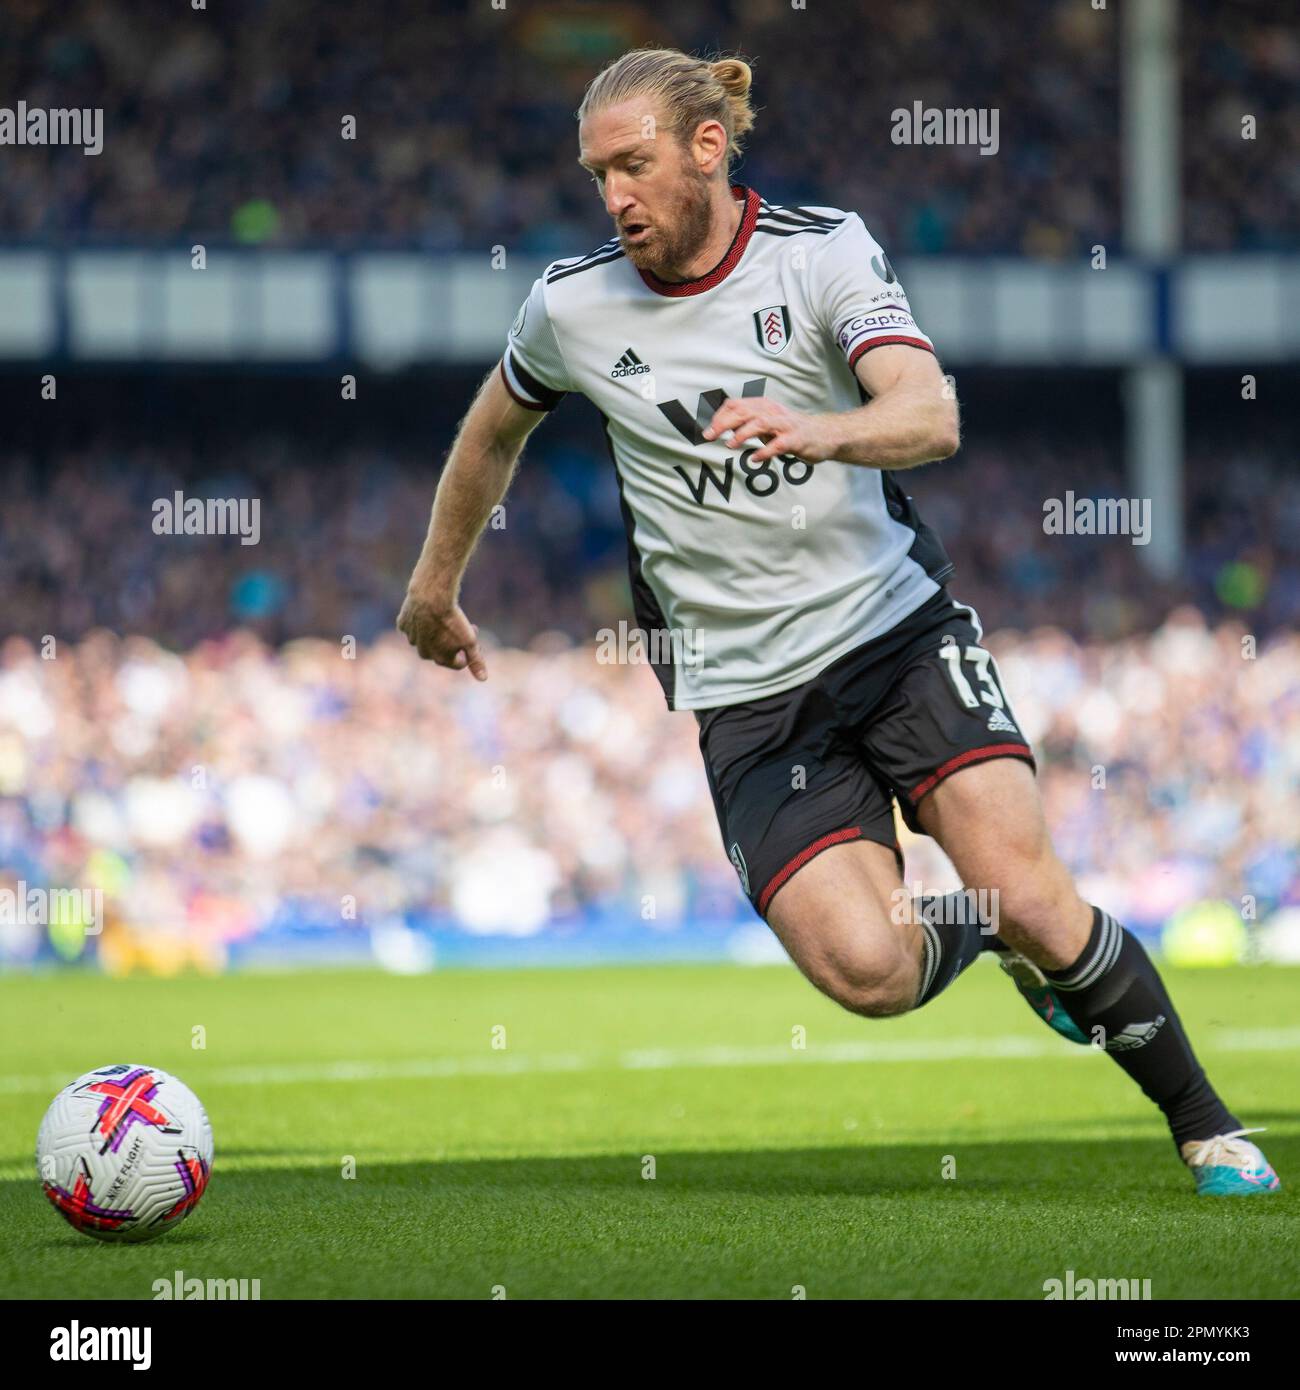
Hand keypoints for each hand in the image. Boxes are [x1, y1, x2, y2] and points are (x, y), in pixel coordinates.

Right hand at [396, 592, 486, 679]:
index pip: (460, 662)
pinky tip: (428, 611)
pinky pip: (413, 626)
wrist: (431, 596)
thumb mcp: (470, 641)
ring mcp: (411, 639)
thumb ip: (476, 661)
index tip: (474, 631)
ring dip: (436, 631)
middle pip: (442, 650)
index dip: (469, 649)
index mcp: (440, 659)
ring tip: (443, 616)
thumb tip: (483, 679)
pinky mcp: (403, 625)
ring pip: (426, 638)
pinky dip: (420, 621)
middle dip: (452, 641)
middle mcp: (424, 653)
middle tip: (461, 623)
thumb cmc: (453, 620)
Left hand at [701, 397, 838, 463]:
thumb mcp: (766, 423)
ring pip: (760, 423)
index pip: (735, 405)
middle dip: (723, 423)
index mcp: (763, 406)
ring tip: (730, 445)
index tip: (707, 431)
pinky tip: (754, 458)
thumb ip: (746, 423)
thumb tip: (720, 427)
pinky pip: (778, 445)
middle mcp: (773, 412)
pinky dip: (765, 451)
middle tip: (709, 436)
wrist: (824, 434)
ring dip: (742, 434)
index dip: (719, 416)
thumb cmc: (790, 430)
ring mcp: (785, 425)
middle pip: (744, 412)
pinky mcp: (796, 440)